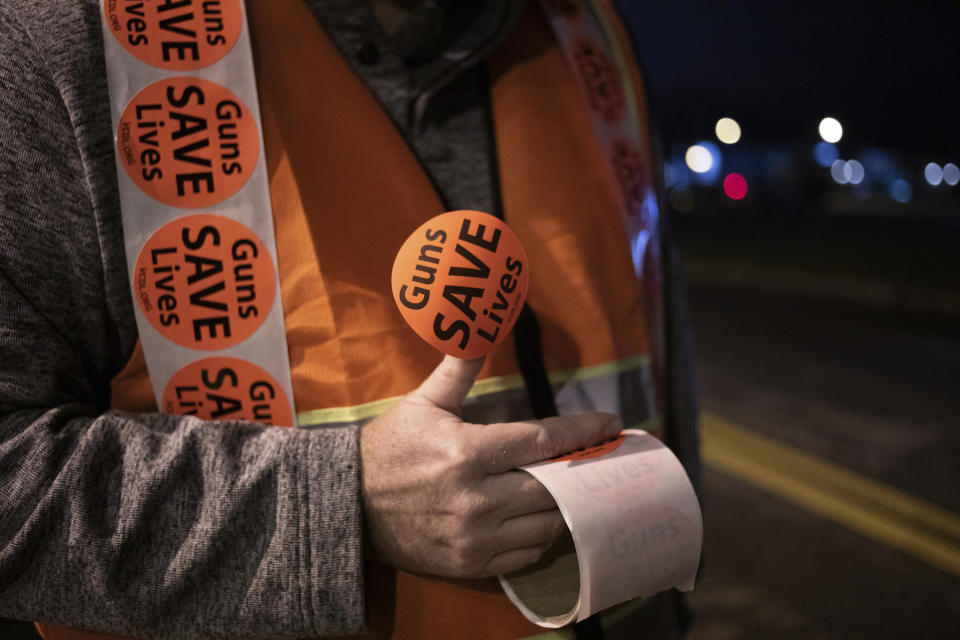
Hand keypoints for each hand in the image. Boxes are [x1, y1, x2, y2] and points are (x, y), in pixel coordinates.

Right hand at [359, 355, 622, 577]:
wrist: (348, 504)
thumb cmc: (391, 447)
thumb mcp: (423, 402)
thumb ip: (459, 370)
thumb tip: (479, 326)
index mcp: (467, 452)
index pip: (543, 441)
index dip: (583, 432)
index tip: (612, 425)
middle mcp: (476, 498)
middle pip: (554, 487)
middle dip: (580, 472)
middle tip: (599, 460)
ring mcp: (474, 536)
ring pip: (544, 525)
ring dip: (563, 506)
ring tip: (572, 489)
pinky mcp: (468, 564)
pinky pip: (524, 556)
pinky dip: (540, 537)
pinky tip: (541, 518)